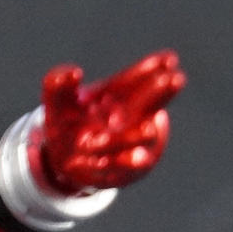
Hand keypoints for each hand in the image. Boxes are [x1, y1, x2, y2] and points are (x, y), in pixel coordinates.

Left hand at [40, 49, 184, 193]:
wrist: (64, 161)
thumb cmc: (68, 123)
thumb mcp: (57, 101)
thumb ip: (57, 82)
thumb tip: (74, 73)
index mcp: (119, 96)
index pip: (136, 79)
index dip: (150, 69)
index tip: (169, 59)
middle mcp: (132, 118)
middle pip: (151, 103)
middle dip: (162, 91)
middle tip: (175, 79)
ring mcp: (130, 145)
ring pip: (140, 139)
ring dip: (124, 136)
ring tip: (116, 136)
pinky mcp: (121, 172)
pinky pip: (119, 169)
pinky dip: (103, 164)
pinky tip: (83, 164)